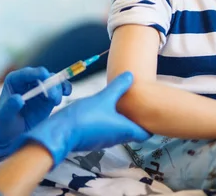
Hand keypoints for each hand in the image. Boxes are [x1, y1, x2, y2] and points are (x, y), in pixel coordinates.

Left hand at [0, 67, 70, 165]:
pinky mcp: (48, 97)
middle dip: (50, 84)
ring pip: (53, 82)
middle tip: (52, 98)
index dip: (37, 73)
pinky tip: (67, 93)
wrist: (10, 135)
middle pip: (44, 76)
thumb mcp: (4, 116)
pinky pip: (59, 89)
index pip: (28, 73)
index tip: (45, 76)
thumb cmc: (4, 123)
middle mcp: (28, 81)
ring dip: (58, 89)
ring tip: (55, 102)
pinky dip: (65, 88)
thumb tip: (19, 98)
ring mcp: (40, 88)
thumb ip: (10, 107)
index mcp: (15, 80)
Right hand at [22, 72, 150, 165]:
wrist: (62, 132)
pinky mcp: (94, 139)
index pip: (145, 133)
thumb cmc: (86, 116)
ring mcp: (105, 140)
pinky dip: (110, 122)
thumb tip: (130, 75)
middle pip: (133, 132)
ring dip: (122, 120)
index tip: (153, 113)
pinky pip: (108, 131)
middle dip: (137, 120)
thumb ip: (119, 87)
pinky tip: (105, 111)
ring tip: (123, 106)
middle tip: (140, 106)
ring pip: (120, 131)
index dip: (151, 124)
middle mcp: (117, 138)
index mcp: (125, 130)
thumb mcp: (104, 97)